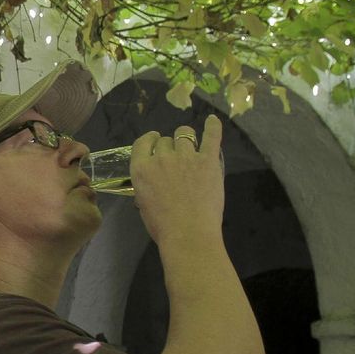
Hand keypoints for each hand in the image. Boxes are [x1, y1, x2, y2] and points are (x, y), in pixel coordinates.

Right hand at [131, 114, 225, 247]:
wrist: (188, 233)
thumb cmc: (162, 225)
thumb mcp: (143, 203)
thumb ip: (146, 186)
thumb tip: (152, 183)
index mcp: (141, 168)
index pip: (142, 143)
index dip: (149, 140)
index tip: (154, 142)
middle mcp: (161, 158)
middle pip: (164, 140)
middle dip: (168, 146)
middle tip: (174, 158)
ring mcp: (186, 157)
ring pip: (184, 134)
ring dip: (185, 137)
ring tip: (189, 144)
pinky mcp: (208, 161)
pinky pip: (211, 137)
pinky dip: (213, 126)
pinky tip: (212, 120)